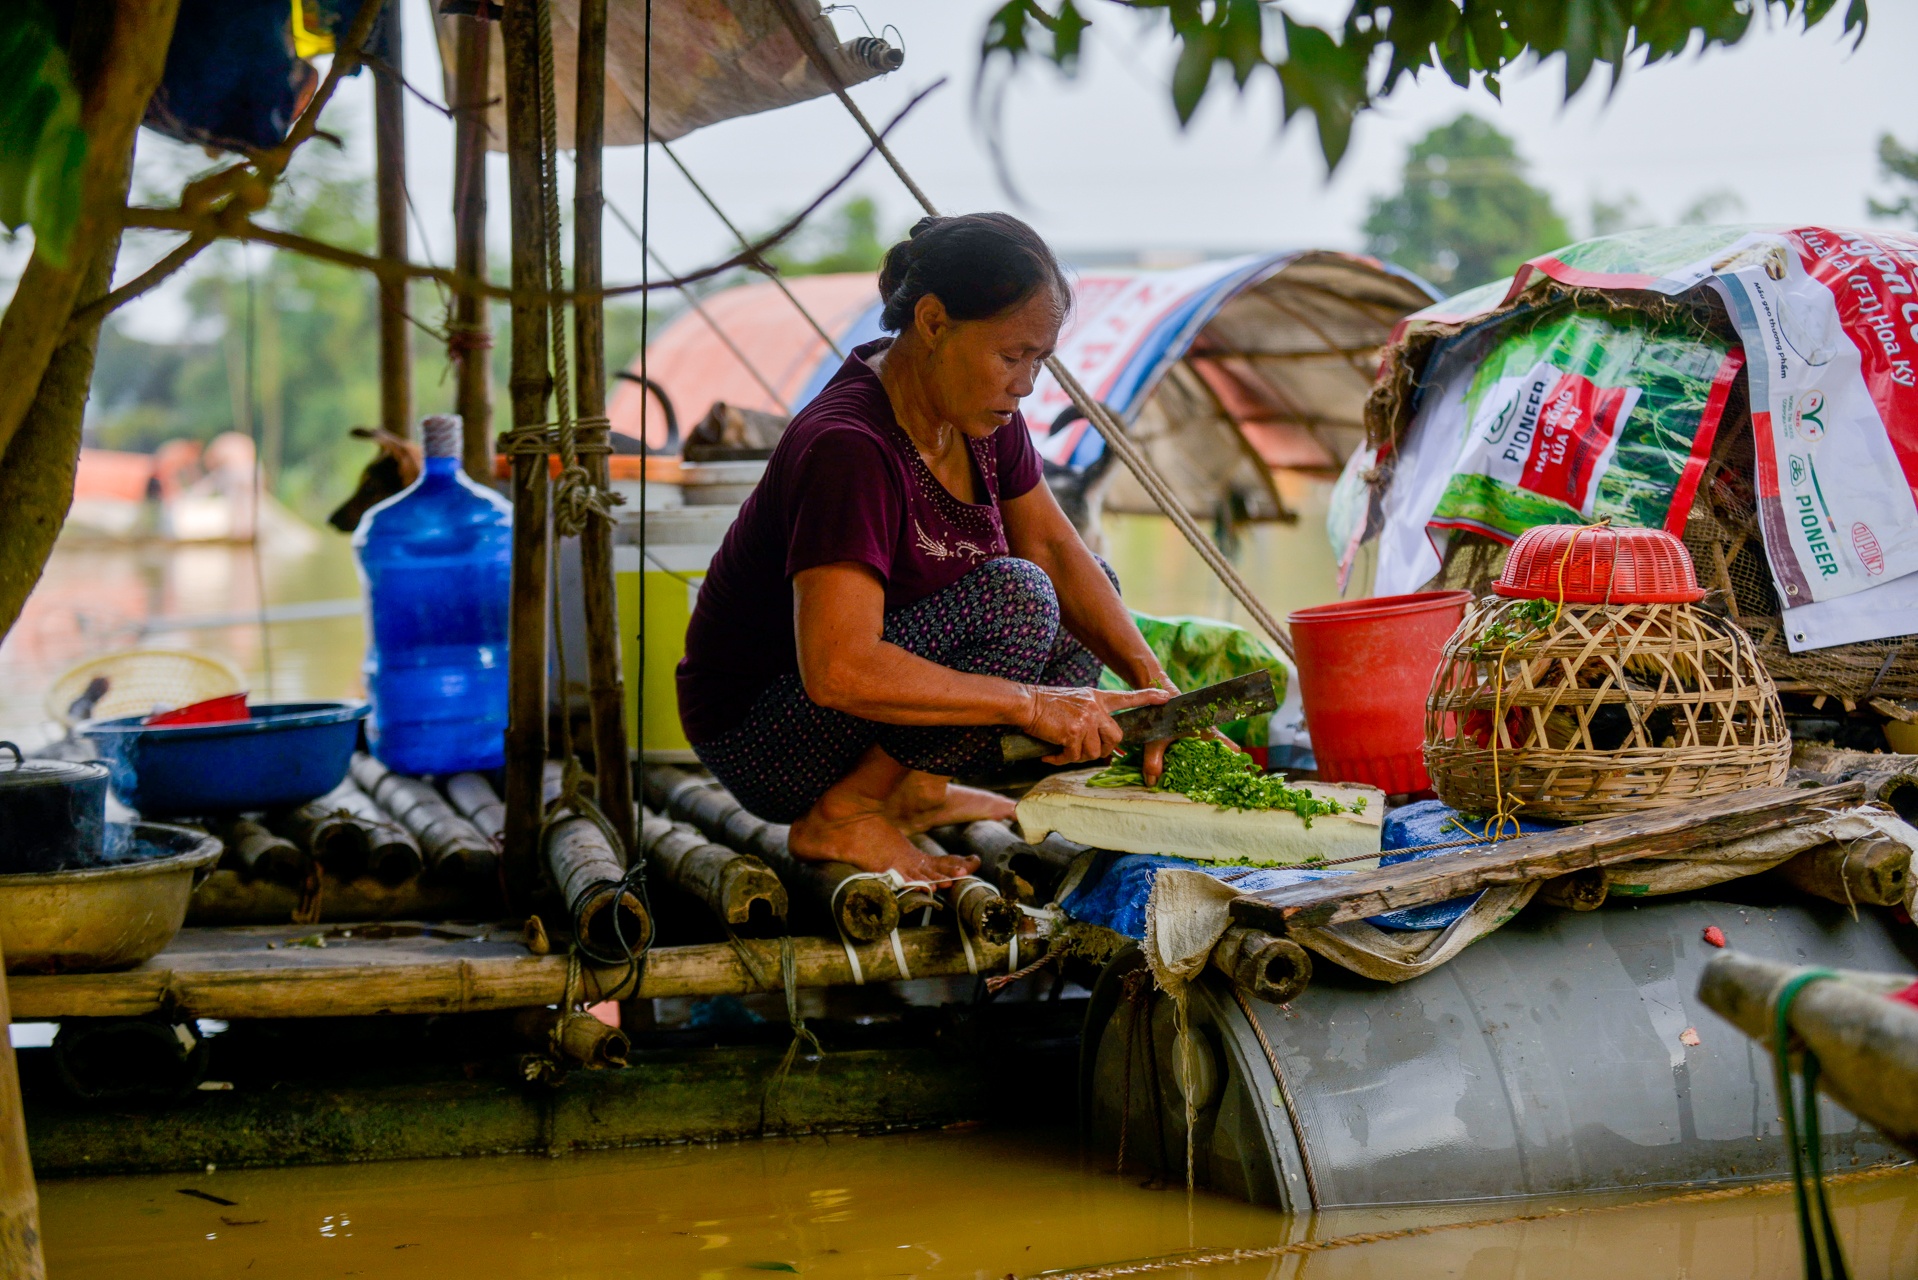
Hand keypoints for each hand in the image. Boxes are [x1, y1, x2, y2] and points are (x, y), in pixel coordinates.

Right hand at [1020, 685, 1170, 765]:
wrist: (1026, 703)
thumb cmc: (1046, 703)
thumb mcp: (1075, 701)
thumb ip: (1091, 714)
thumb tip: (1098, 739)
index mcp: (1097, 698)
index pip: (1127, 697)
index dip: (1148, 698)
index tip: (1167, 697)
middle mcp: (1095, 708)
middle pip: (1116, 737)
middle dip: (1104, 750)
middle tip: (1086, 750)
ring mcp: (1086, 720)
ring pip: (1094, 751)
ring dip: (1078, 756)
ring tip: (1062, 750)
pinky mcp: (1073, 733)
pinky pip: (1074, 756)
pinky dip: (1062, 759)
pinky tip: (1051, 756)